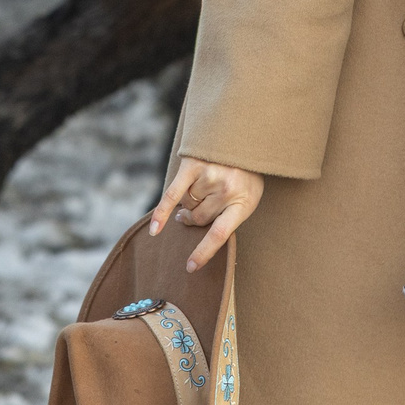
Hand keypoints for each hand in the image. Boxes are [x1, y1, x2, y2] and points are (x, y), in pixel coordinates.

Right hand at [148, 156, 265, 272]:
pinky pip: (172, 195)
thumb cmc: (244, 174)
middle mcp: (227, 190)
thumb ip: (227, 215)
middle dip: (194, 216)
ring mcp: (210, 177)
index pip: (220, 234)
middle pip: (199, 218)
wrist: (244, 137)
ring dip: (189, 200)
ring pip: (186, 204)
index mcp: (243, 202)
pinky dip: (161, 213)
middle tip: (198, 206)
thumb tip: (193, 229)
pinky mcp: (194, 166)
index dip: (203, 252)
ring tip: (202, 185)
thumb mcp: (248, 196)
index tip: (190, 267)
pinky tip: (156, 230)